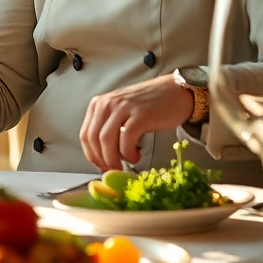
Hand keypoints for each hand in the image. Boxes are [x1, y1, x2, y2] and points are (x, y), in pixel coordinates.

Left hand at [79, 75, 194, 171]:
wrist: (176, 92)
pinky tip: (136, 155)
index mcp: (99, 104)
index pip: (85, 135)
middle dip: (102, 160)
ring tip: (125, 164)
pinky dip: (128, 154)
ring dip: (113, 159)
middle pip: (93, 139)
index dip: (91, 155)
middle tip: (113, 170)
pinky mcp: (140, 115)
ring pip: (106, 140)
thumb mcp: (121, 112)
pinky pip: (126, 140)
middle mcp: (107, 103)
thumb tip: (103, 157)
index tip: (101, 166)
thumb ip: (109, 128)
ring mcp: (123, 108)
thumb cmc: (150, 105)